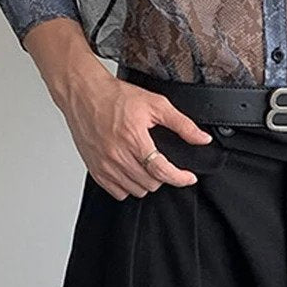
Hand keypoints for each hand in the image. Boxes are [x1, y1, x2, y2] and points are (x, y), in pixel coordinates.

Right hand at [49, 58, 213, 200]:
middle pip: (150, 183)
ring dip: (147, 181)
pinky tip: (131, 170)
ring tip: (147, 164)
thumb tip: (202, 138)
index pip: (161, 170)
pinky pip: (117, 192)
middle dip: (163, 175)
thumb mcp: (156, 104)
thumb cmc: (116, 96)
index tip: (188, 178)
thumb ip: (182, 123)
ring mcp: (104, 165)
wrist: (85, 94)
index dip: (179, 178)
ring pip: (135, 190)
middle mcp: (117, 155)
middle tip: (163, 161)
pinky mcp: (95, 170)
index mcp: (134, 139)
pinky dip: (128, 185)